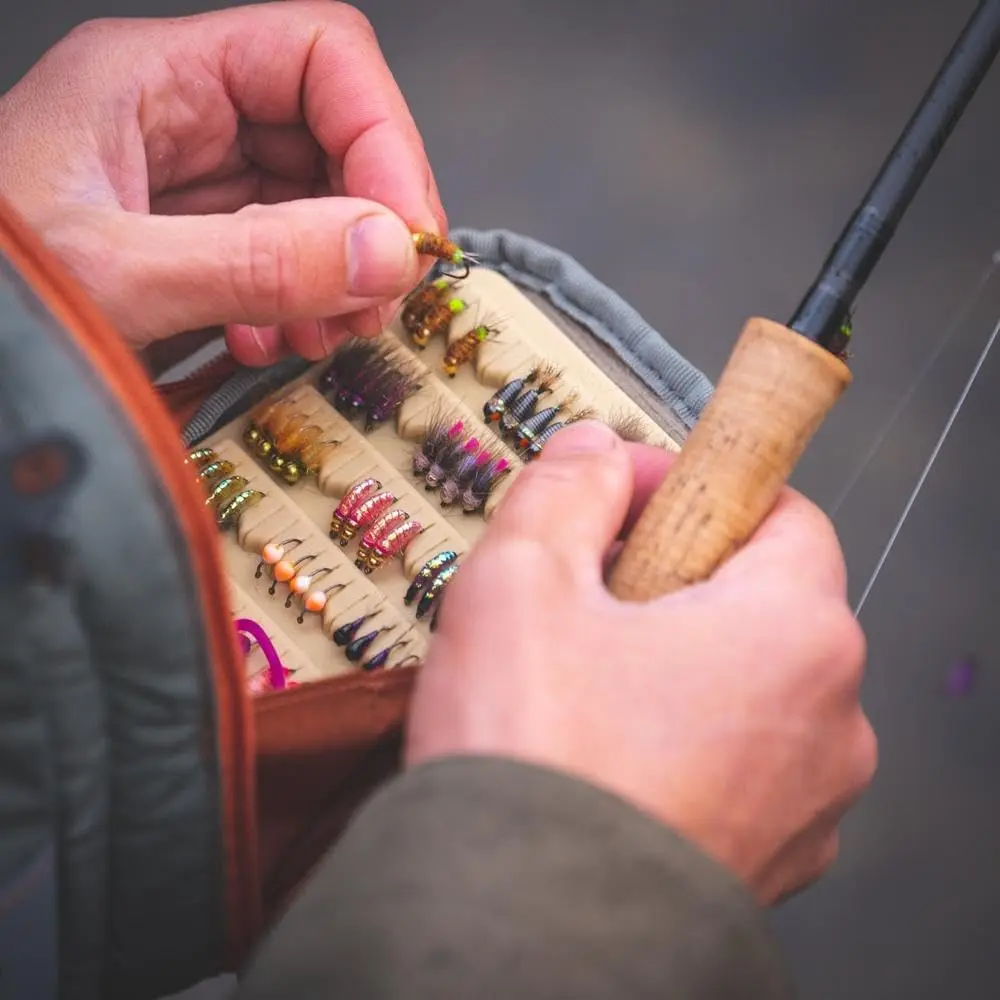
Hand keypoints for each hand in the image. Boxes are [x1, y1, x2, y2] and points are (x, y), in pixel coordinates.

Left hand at [0, 1, 444, 364]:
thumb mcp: (117, 276)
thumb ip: (255, 262)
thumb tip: (386, 250)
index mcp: (152, 78)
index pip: (319, 56)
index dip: (383, 136)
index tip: (407, 231)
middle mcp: (180, 121)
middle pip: (331, 134)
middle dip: (369, 221)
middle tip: (375, 299)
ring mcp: (192, 187)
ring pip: (318, 203)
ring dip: (342, 273)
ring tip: (325, 333)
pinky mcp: (196, 247)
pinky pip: (285, 258)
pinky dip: (303, 304)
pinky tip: (276, 344)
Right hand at [406, 421, 876, 904]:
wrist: (520, 941)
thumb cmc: (534, 767)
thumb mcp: (519, 582)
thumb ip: (565, 491)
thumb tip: (592, 453)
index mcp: (793, 632)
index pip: (776, 510)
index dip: (691, 490)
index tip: (623, 497)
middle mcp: (829, 717)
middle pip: (759, 598)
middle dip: (671, 578)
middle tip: (584, 594)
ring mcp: (807, 799)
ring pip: (744, 685)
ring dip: (673, 663)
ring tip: (583, 683)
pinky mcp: (770, 856)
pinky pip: (735, 762)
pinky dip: (681, 741)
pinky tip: (606, 753)